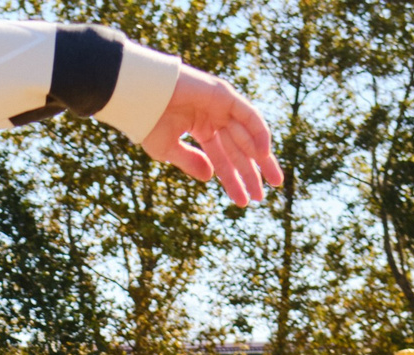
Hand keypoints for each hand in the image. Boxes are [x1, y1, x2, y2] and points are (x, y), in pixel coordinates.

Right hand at [143, 67, 281, 207]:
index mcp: (201, 130)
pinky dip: (259, 132)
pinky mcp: (224, 95)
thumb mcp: (168, 150)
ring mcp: (221, 106)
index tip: (243, 201)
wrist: (140, 97)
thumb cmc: (148, 122)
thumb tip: (209, 177)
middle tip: (261, 196)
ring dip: (262, 158)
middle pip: (239, 150)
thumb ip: (191, 162)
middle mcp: (215, 118)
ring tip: (273, 181)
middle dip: (251, 173)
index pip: (222, 159)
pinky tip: (265, 154)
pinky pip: (248, 115)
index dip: (233, 180)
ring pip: (247, 136)